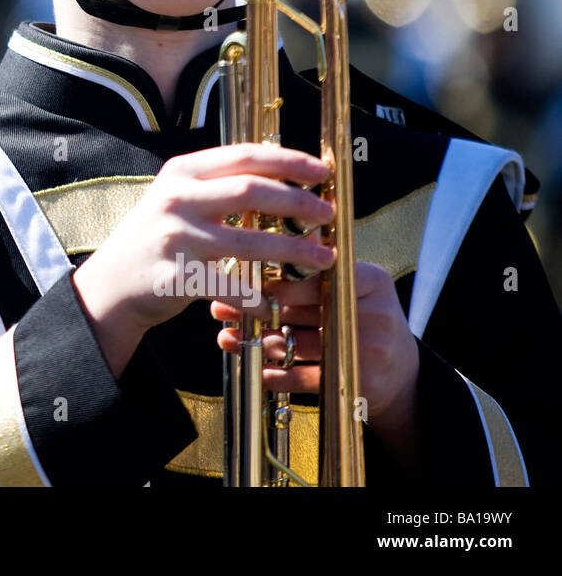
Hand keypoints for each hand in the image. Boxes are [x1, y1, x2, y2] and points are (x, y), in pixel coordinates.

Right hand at [72, 143, 336, 377]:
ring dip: (295, 250)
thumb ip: (218, 185)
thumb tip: (281, 173)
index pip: (244, 156)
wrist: (111, 284)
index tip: (322, 171)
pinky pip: (231, 286)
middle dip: (298, 202)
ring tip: (324, 257)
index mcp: (181, 173)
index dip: (288, 161)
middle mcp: (176, 199)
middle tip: (328, 214)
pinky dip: (259, 296)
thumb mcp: (177, 198)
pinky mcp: (176, 276)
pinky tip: (277, 301)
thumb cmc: (156, 238)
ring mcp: (175, 237)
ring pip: (250, 241)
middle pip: (252, 191)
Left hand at [211, 261, 419, 427]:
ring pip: (298, 344)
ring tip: (229, 337)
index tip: (238, 279)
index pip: (314, 276)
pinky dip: (275, 375)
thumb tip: (265, 242)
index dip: (273, 280)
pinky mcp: (358, 383)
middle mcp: (374, 314)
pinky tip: (254, 368)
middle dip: (256, 310)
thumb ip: (316, 269)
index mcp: (372, 281)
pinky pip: (305, 378)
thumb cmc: (363, 320)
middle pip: (301, 310)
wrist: (402, 375)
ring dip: (257, 342)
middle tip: (222, 308)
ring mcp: (368, 350)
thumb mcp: (354, 287)